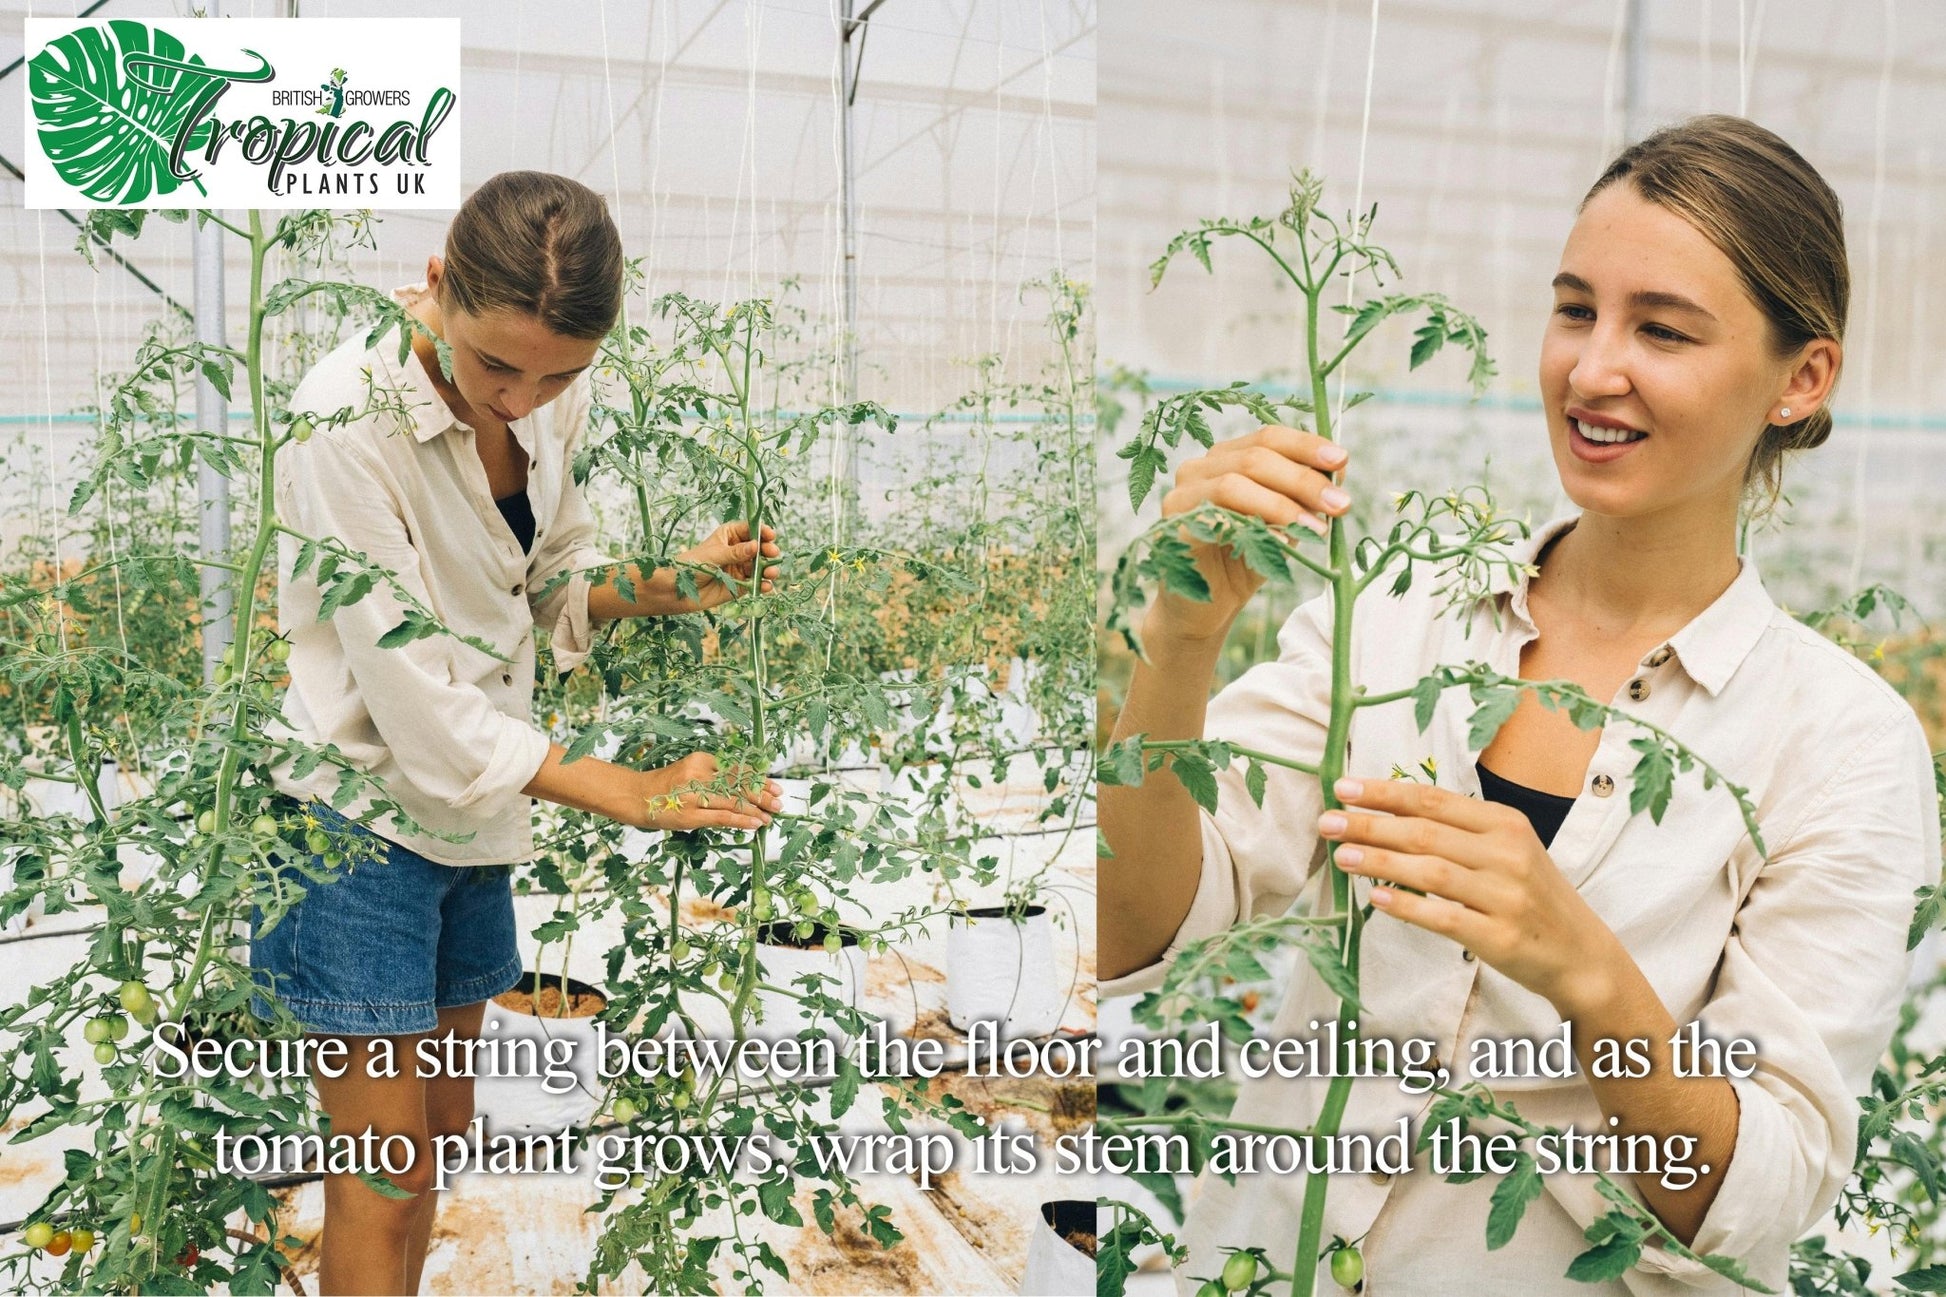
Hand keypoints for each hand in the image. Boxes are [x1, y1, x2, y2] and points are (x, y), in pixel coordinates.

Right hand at [635, 753, 783, 832]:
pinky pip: (722, 817)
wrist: (635, 796)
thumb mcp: (690, 772)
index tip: (775, 786)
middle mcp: (699, 774)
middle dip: (762, 794)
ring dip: (756, 809)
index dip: (759, 779)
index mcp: (702, 760)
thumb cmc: (666, 786)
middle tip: (779, 801)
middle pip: (738, 784)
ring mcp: (694, 795)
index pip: (737, 769)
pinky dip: (742, 820)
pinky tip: (756, 823)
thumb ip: (714, 776)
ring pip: (733, 801)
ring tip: (772, 815)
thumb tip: (747, 787)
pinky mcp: (691, 814)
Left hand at [666, 522, 782, 611]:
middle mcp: (737, 551)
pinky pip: (755, 583)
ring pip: (760, 566)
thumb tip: (756, 546)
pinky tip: (765, 586)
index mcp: (730, 535)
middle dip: (768, 551)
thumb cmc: (691, 565)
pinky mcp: (740, 585)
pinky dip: (763, 585)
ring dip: (769, 569)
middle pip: (759, 548)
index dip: (762, 531)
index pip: (750, 530)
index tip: (770, 535)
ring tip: (771, 573)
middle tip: (772, 553)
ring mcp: (740, 568)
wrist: (677, 590)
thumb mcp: (714, 555)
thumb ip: (735, 553)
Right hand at [1151, 425, 1348, 640]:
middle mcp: (1199, 468)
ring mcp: (1181, 494)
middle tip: (1340, 504)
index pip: (1268, 437)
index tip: (1342, 461)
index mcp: (1226, 458)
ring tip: (1318, 529)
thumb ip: (1302, 496)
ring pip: (1236, 482)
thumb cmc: (1245, 561)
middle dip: (1303, 480)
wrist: (1206, 611)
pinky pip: (1218, 516)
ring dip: (1284, 504)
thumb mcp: (1283, 523)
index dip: (1306, 445)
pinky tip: (1283, 543)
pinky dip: (1256, 526)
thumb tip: (1338, 472)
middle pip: (1256, 457)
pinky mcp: (1174, 525)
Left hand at [1317, 777, 1622, 1010]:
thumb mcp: (1507, 850)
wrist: (1581, 953)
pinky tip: (1376, 899)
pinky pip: (1445, 917)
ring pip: (1430, 871)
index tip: (1343, 788)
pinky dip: (1408, 906)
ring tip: (1340, 855)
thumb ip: (1458, 831)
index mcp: (1506, 823)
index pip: (1435, 801)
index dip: (1385, 793)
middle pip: (1426, 832)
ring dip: (1379, 861)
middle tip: (1326, 821)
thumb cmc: (1531, 896)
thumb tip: (1387, 813)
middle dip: (1370, 824)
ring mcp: (1506, 896)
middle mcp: (1508, 854)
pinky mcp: (1501, 937)